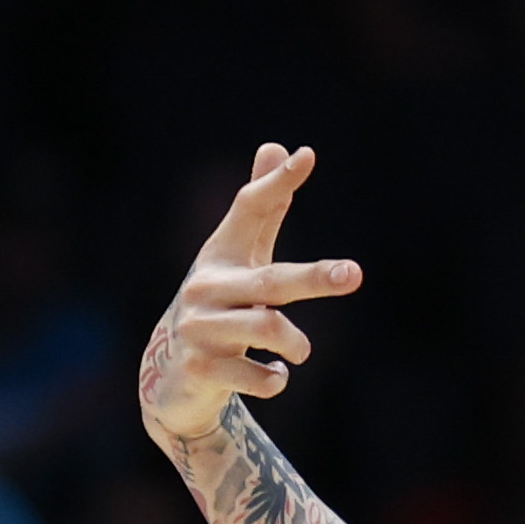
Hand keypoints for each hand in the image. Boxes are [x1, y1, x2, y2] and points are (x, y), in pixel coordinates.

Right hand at [139, 144, 363, 443]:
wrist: (170, 377)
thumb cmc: (219, 306)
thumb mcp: (240, 259)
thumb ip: (262, 211)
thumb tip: (277, 145)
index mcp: (220, 255)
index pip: (248, 210)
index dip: (276, 184)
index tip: (305, 157)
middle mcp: (206, 287)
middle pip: (271, 280)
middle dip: (315, 277)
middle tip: (354, 274)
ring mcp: (201, 329)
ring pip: (267, 328)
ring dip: (294, 342)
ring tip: (300, 350)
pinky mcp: (202, 370)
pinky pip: (259, 377)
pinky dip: (274, 378)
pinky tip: (272, 375)